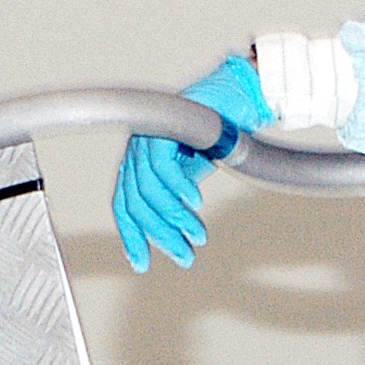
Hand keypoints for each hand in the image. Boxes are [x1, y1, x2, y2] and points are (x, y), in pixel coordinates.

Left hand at [111, 54, 271, 270]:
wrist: (240, 101)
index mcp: (138, 162)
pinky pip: (163, 164)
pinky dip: (178, 188)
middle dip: (160, 233)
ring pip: (148, 187)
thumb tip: (174, 239)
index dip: (130, 235)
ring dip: (174, 217)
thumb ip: (175, 201)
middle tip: (184, 255)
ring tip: (197, 235)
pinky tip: (195, 204)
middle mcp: (137, 148)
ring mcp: (149, 135)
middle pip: (135, 200)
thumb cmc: (216, 136)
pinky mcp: (167, 125)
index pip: (124, 204)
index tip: (141, 263)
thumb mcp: (191, 177)